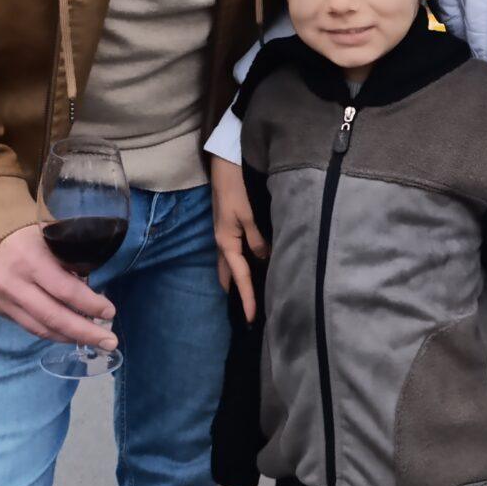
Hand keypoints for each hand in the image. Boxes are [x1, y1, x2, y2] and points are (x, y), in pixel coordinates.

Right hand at [0, 224, 116, 348]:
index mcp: (31, 259)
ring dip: (72, 338)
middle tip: (110, 342)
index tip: (110, 312)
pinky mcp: (0, 311)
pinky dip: (55, 334)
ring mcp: (4, 300)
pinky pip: (32, 328)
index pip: (64, 289)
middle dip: (85, 332)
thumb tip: (97, 290)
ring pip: (42, 328)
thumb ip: (71, 261)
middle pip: (53, 316)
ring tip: (96, 342)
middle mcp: (14, 283)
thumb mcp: (52, 239)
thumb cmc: (29, 239)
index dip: (89, 304)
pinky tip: (72, 336)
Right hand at [209, 155, 265, 311]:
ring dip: (237, 282)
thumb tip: (264, 260)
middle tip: (248, 313)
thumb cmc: (235, 189)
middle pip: (229, 276)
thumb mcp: (247, 215)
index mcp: (226, 242)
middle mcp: (222, 243)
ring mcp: (223, 237)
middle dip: (237, 294)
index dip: (247, 297)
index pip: (240, 277)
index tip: (251, 317)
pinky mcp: (227, 230)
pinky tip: (250, 269)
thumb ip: (256, 239)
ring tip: (250, 297)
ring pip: (229, 267)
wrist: (223, 167)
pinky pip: (233, 255)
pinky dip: (239, 267)